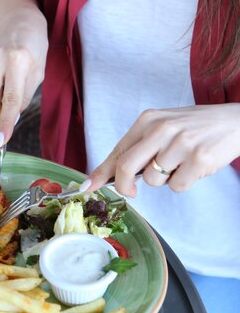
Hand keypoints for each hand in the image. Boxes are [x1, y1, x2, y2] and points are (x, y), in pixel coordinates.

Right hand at [0, 0, 47, 144]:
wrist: (20, 21)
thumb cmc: (34, 49)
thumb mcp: (38, 72)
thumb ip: (24, 96)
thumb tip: (9, 119)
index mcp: (19, 59)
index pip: (11, 99)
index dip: (6, 122)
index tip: (0, 140)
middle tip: (6, 119)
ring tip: (10, 79)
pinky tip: (1, 73)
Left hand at [87, 104, 239, 196]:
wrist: (234, 122)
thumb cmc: (194, 128)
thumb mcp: (163, 127)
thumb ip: (139, 147)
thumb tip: (111, 175)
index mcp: (148, 120)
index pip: (118, 151)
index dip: (100, 173)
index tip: (87, 187)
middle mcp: (161, 129)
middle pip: (126, 167)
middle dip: (124, 186)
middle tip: (132, 192)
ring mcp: (180, 143)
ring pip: (154, 181)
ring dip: (165, 180)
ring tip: (180, 163)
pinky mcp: (198, 159)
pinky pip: (177, 186)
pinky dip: (184, 183)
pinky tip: (194, 166)